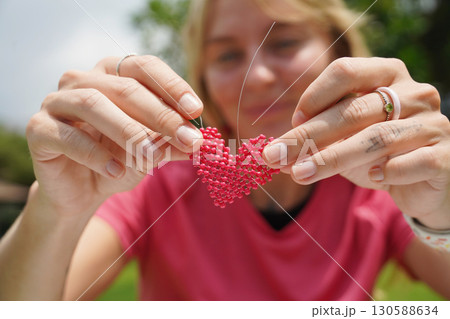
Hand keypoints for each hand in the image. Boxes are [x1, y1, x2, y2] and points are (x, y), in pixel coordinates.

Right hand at [27, 55, 203, 216]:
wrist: (81, 191)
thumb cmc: (120, 162)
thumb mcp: (151, 153)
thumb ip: (172, 144)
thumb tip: (200, 141)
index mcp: (113, 74)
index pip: (145, 67)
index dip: (172, 86)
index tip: (196, 110)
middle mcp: (84, 80)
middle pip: (124, 87)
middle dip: (160, 114)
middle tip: (187, 139)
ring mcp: (57, 101)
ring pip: (94, 104)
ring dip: (128, 131)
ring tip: (152, 157)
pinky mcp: (39, 128)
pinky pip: (68, 136)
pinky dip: (96, 155)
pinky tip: (117, 172)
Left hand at [262, 57, 449, 228]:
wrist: (422, 182)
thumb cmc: (376, 153)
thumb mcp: (344, 139)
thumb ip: (318, 137)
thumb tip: (275, 150)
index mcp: (387, 74)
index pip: (345, 71)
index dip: (314, 96)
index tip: (292, 123)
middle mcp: (414, 92)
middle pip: (353, 110)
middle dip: (308, 135)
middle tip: (275, 156)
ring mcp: (432, 123)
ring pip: (376, 138)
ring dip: (331, 158)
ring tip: (299, 173)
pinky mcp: (444, 156)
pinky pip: (410, 163)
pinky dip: (387, 172)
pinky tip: (374, 178)